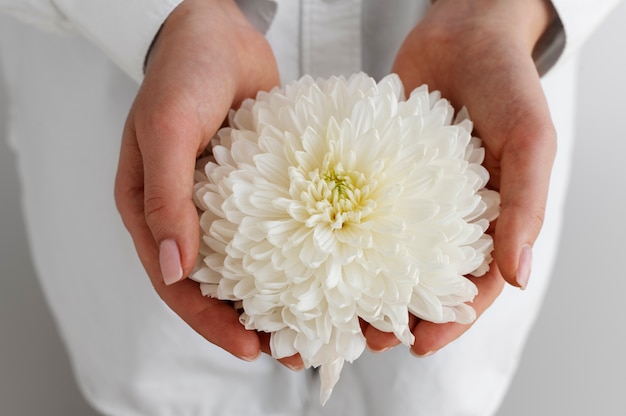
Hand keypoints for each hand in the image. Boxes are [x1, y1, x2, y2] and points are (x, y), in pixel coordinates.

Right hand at [114, 0, 301, 368]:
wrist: (217, 29)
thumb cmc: (182, 72)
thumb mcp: (167, 129)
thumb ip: (166, 197)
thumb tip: (174, 268)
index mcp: (152, 211)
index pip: (176, 282)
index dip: (208, 320)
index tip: (249, 347)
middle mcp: (188, 214)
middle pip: (216, 283)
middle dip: (249, 320)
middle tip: (291, 348)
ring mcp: (226, 203)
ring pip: (251, 262)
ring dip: (280, 294)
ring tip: (316, 323)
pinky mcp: (259, 186)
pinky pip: (278, 227)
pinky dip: (298, 251)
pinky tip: (329, 267)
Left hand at [364, 0, 556, 354]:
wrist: (463, 32)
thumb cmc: (507, 83)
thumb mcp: (528, 141)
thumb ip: (526, 206)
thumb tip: (517, 278)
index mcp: (489, 221)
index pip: (474, 287)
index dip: (451, 321)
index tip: (420, 345)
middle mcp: (445, 217)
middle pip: (421, 281)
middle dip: (397, 315)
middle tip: (367, 339)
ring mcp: (407, 197)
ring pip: (383, 254)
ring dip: (362, 286)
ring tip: (334, 308)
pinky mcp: (375, 173)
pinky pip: (357, 210)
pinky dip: (341, 233)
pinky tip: (314, 250)